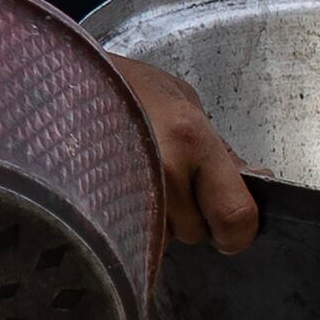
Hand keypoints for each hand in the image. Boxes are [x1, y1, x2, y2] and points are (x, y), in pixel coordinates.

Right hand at [106, 51, 261, 258]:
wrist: (64, 80)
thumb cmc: (126, 86)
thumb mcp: (185, 104)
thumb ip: (221, 151)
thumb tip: (256, 181)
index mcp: (190, 139)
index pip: (234, 216)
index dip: (237, 233)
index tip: (231, 230)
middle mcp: (161, 169)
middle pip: (195, 233)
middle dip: (192, 219)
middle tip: (174, 184)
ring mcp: (128, 191)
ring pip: (164, 238)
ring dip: (161, 222)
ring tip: (144, 179)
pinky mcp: (100, 207)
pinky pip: (134, 236)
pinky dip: (136, 223)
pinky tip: (127, 189)